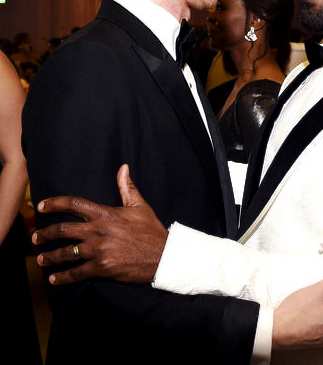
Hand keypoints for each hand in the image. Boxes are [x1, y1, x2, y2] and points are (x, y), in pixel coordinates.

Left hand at [32, 164, 167, 284]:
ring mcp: (98, 250)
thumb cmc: (151, 230)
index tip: (42, 205)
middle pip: (62, 230)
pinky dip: (63, 277)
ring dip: (49, 256)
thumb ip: (127, 187)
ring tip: (41, 258)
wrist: (163, 255)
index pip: (74, 204)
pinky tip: (54, 278)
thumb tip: (123, 168)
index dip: (55, 203)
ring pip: (65, 253)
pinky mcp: (102, 268)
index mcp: (105, 214)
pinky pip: (76, 273)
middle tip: (35, 237)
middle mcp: (98, 231)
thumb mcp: (139, 206)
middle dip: (44, 234)